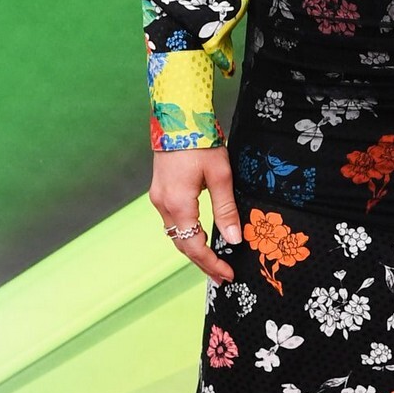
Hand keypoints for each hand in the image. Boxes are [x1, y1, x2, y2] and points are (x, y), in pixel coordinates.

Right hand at [150, 145, 241, 284]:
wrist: (177, 116)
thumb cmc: (201, 142)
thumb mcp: (221, 176)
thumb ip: (226, 209)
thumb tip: (234, 240)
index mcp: (178, 204)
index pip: (194, 245)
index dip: (211, 263)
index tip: (228, 275)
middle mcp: (163, 205)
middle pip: (182, 244)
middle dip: (202, 262)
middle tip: (222, 276)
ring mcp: (158, 198)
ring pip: (175, 234)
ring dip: (193, 249)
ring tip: (213, 261)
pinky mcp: (160, 190)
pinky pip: (172, 221)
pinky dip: (186, 234)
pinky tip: (199, 236)